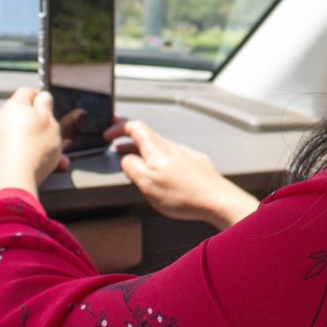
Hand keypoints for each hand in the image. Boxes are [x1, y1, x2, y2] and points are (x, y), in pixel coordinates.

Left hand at [0, 88, 68, 201]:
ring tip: (52, 159)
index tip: (48, 108)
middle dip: (39, 127)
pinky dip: (23, 155)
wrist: (11, 181)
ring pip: (19, 136)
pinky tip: (36, 166)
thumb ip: (46, 106)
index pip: (27, 92)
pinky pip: (11, 150)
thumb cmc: (32, 151)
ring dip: (34, 144)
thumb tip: (43, 97)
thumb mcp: (51, 123)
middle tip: (54, 138)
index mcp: (14, 106)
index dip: (40, 99)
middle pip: (23, 117)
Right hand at [106, 120, 259, 229]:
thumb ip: (132, 167)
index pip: (134, 126)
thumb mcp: (147, 184)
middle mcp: (171, 147)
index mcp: (157, 149)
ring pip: (159, 147)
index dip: (118, 127)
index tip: (107, 135)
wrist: (218, 200)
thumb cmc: (184, 195)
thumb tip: (125, 158)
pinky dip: (160, 160)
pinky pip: (172, 156)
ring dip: (143, 151)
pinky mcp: (196, 163)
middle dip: (128, 140)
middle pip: (146, 136)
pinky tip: (161, 172)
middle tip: (115, 146)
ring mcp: (185, 154)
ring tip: (134, 160)